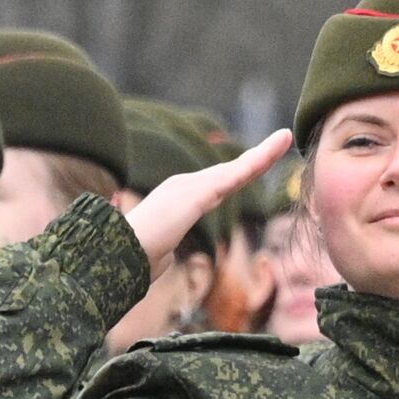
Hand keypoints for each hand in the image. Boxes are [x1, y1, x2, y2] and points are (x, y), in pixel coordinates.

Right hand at [125, 129, 292, 281]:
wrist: (113, 256)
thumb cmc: (129, 260)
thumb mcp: (154, 254)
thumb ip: (163, 250)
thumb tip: (163, 256)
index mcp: (177, 200)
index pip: (217, 186)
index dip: (238, 173)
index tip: (256, 164)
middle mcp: (184, 187)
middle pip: (230, 172)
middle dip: (257, 157)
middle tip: (282, 139)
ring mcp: (190, 187)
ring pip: (236, 169)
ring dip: (263, 154)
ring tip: (285, 138)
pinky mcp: (197, 194)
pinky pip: (235, 176)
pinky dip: (257, 161)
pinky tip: (274, 149)